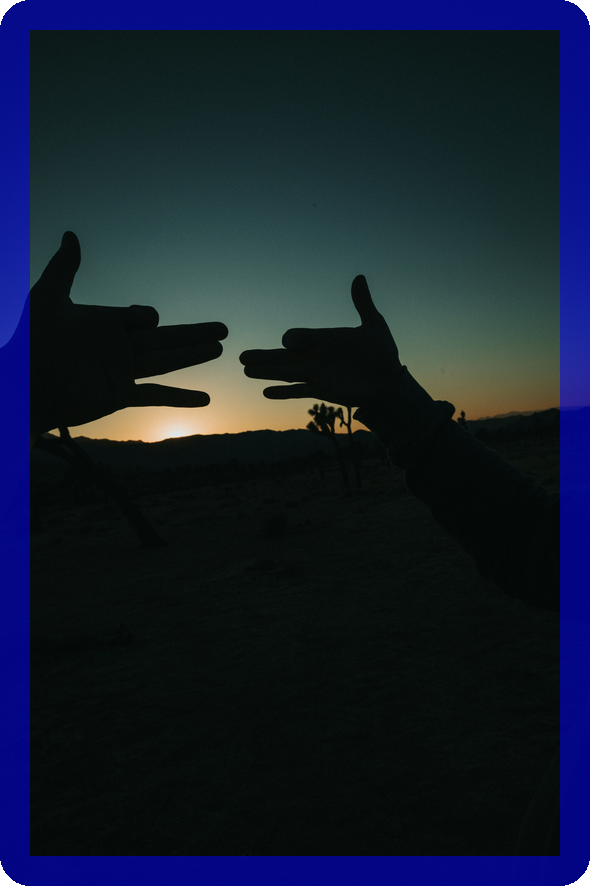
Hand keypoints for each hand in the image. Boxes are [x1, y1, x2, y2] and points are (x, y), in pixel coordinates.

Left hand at [30, 232, 227, 437]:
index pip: (143, 319)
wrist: (22, 384)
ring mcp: (121, 373)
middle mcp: (118, 348)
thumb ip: (64, 267)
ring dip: (193, 357)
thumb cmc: (29, 341)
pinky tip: (205, 400)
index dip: (145, 317)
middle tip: (223, 329)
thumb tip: (71, 234)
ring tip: (221, 350)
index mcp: (106, 324)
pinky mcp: (119, 396)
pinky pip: (156, 396)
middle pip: (165, 339)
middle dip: (194, 334)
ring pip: (166, 363)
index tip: (139, 321)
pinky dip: (180, 398)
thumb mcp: (48, 297)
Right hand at [239, 275, 401, 408]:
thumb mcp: (374, 326)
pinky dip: (283, 393)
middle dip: (263, 356)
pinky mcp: (321, 390)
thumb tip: (359, 277)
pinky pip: (298, 392)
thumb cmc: (383, 353)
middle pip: (283, 356)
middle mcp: (315, 356)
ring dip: (266, 373)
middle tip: (241, 356)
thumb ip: (363, 303)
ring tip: (246, 371)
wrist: (389, 382)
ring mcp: (316, 374)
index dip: (293, 339)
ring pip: (286, 373)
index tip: (290, 343)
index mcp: (324, 340)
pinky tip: (266, 393)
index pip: (299, 338)